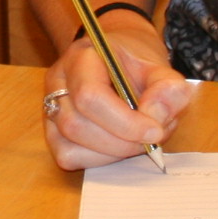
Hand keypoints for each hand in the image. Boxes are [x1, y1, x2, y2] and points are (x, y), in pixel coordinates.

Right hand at [43, 17, 190, 169]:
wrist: (119, 59)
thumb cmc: (135, 62)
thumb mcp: (159, 66)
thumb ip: (167, 88)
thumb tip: (156, 118)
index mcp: (80, 58)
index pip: (89, 97)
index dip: (124, 122)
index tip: (155, 131)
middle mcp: (57, 83)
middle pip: (75, 125)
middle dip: (121, 142)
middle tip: (151, 138)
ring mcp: (50, 108)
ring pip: (69, 146)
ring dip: (112, 152)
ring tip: (138, 139)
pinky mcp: (52, 132)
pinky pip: (67, 156)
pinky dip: (98, 159)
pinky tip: (118, 145)